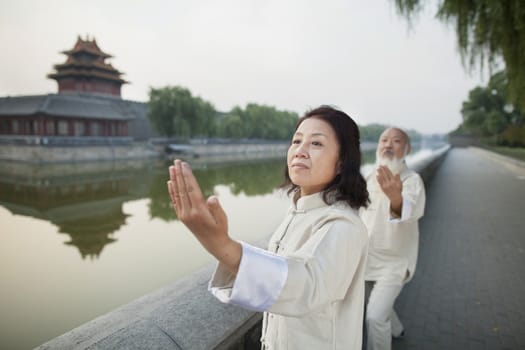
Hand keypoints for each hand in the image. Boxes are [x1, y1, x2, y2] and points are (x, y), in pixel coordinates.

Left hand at [167, 159, 240, 273]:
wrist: (213, 243)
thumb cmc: (220, 228)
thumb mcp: (222, 218)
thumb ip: (216, 208)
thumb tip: (212, 197)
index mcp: (199, 211)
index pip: (191, 189)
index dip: (187, 176)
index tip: (184, 165)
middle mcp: (188, 213)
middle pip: (182, 189)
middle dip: (179, 174)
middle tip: (176, 161)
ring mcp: (183, 215)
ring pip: (177, 193)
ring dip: (174, 179)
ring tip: (172, 167)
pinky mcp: (182, 216)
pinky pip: (175, 200)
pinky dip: (172, 190)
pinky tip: (170, 182)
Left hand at [376, 165, 402, 216]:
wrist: (395, 198)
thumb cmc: (398, 190)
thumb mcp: (400, 184)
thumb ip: (398, 178)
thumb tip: (397, 173)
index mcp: (394, 181)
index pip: (389, 174)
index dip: (387, 169)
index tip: (384, 166)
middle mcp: (389, 183)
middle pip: (385, 175)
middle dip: (382, 170)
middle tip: (379, 166)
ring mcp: (385, 186)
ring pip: (382, 178)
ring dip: (379, 173)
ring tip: (377, 169)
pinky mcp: (382, 188)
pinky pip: (380, 183)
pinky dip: (378, 179)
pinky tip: (377, 176)